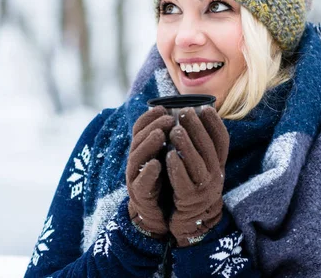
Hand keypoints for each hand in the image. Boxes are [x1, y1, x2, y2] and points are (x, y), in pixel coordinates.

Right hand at [126, 106, 174, 237]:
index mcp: (143, 149)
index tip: (162, 107)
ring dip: (148, 145)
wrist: (158, 212)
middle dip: (152, 126)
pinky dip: (148, 173)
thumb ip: (171, 138)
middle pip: (138, 139)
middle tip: (168, 119)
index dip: (149, 117)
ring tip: (160, 135)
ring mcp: (135, 177)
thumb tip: (185, 114)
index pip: (141, 128)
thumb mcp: (167, 155)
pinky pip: (141, 182)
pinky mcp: (139, 194)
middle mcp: (136, 160)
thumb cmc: (165, 178)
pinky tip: (156, 165)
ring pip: (137, 157)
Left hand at [166, 107, 228, 246]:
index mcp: (218, 163)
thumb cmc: (194, 183)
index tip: (205, 107)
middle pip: (208, 148)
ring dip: (186, 145)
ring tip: (174, 130)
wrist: (192, 219)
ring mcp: (203, 188)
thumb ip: (200, 144)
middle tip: (185, 111)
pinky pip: (184, 182)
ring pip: (197, 163)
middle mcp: (215, 174)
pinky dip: (177, 168)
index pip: (222, 140)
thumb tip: (195, 112)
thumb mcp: (203, 164)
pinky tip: (168, 155)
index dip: (215, 123)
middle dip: (197, 128)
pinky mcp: (189, 199)